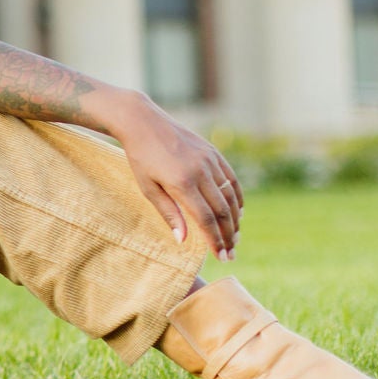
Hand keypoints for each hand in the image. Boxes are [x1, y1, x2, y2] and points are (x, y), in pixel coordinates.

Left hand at [102, 92, 242, 259]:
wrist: (143, 122)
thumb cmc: (140, 158)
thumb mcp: (148, 188)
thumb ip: (169, 213)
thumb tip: (183, 240)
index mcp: (182, 183)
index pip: (206, 219)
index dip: (215, 240)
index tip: (221, 256)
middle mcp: (200, 171)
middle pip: (222, 210)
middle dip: (228, 234)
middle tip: (231, 253)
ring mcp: (209, 160)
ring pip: (230, 196)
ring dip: (235, 219)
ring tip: (235, 236)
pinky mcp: (213, 152)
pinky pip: (231, 178)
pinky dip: (237, 197)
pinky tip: (237, 211)